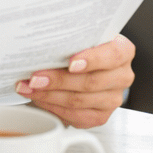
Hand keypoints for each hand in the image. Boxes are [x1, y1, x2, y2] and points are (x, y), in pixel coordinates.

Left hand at [16, 34, 134, 127]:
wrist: (85, 64)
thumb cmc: (79, 47)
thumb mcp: (79, 36)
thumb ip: (69, 37)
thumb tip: (39, 40)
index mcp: (122, 51)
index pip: (114, 54)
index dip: (93, 59)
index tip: (71, 63)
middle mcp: (121, 76)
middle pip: (91, 82)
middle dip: (58, 80)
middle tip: (35, 78)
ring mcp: (113, 98)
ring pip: (80, 101)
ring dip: (50, 95)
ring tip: (29, 88)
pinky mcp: (101, 115)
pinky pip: (77, 116)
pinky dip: (53, 107)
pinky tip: (39, 98)